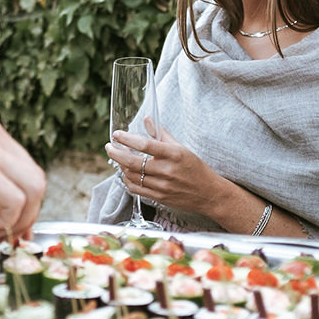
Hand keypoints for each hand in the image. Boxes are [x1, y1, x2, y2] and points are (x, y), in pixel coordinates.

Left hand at [106, 117, 221, 216]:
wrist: (209, 194)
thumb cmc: (196, 168)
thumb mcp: (181, 148)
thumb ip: (161, 134)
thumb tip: (147, 120)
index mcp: (174, 155)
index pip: (145, 145)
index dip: (127, 139)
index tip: (117, 134)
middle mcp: (167, 171)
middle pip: (133, 162)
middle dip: (116, 153)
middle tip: (109, 146)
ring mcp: (162, 186)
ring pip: (132, 176)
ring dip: (120, 166)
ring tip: (118, 158)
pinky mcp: (159, 197)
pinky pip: (136, 189)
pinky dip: (127, 180)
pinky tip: (126, 173)